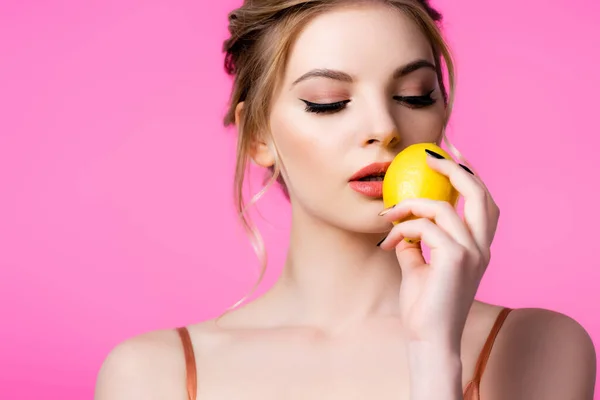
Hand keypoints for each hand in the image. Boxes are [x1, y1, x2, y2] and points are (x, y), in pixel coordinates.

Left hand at [378, 152, 499, 347]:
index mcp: (478, 247)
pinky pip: (425, 227)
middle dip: (455, 167)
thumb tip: (402, 222)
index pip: (483, 201)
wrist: (428, 338)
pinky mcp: (456, 258)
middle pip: (479, 193)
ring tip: (387, 214)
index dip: (469, 173)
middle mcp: (481, 247)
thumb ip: (415, 241)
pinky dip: (403, 227)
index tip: (449, 152)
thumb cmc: (424, 305)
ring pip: (443, 207)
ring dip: (409, 205)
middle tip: (429, 152)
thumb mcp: (418, 265)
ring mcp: (472, 252)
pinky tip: (387, 241)